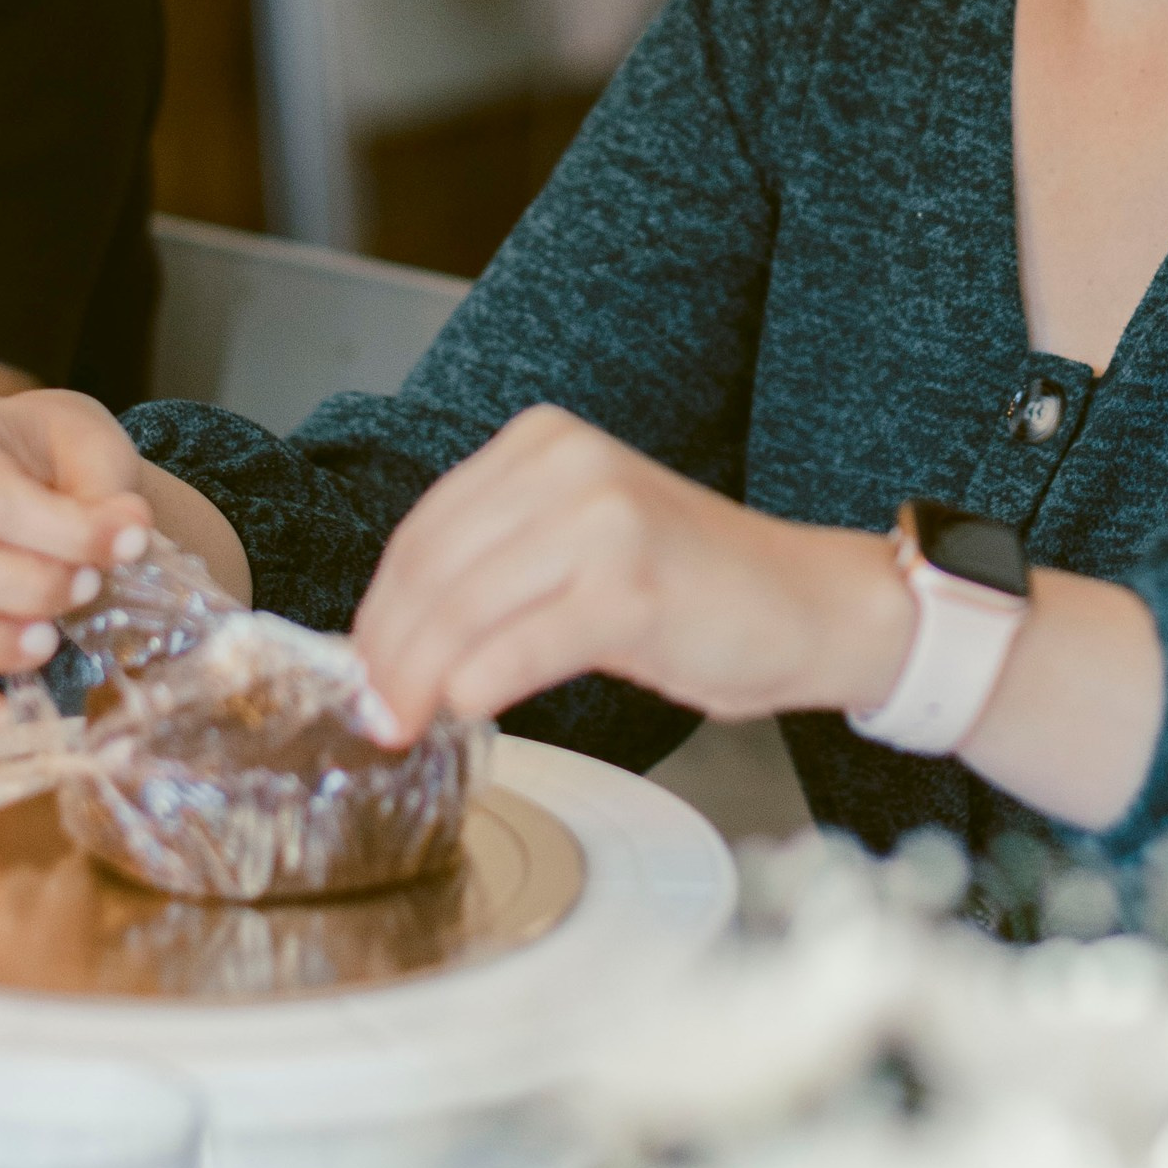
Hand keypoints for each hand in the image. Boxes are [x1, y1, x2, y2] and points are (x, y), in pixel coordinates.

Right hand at [0, 390, 155, 729]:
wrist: (26, 463)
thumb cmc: (52, 453)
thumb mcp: (87, 442)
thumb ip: (106, 487)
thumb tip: (127, 534)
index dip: (62, 529)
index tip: (130, 542)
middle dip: (24, 586)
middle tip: (87, 588)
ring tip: (49, 644)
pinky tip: (3, 714)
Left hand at [349, 406, 913, 745]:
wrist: (806, 606)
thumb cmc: (690, 589)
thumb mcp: (578, 543)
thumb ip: (495, 566)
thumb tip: (389, 645)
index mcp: (545, 442)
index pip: (424, 530)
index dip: (379, 611)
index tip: (361, 670)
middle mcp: (570, 464)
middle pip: (433, 571)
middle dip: (386, 654)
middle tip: (373, 713)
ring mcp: (602, 521)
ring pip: (461, 610)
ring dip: (417, 679)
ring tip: (404, 724)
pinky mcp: (630, 587)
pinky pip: (518, 647)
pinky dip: (477, 686)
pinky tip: (467, 711)